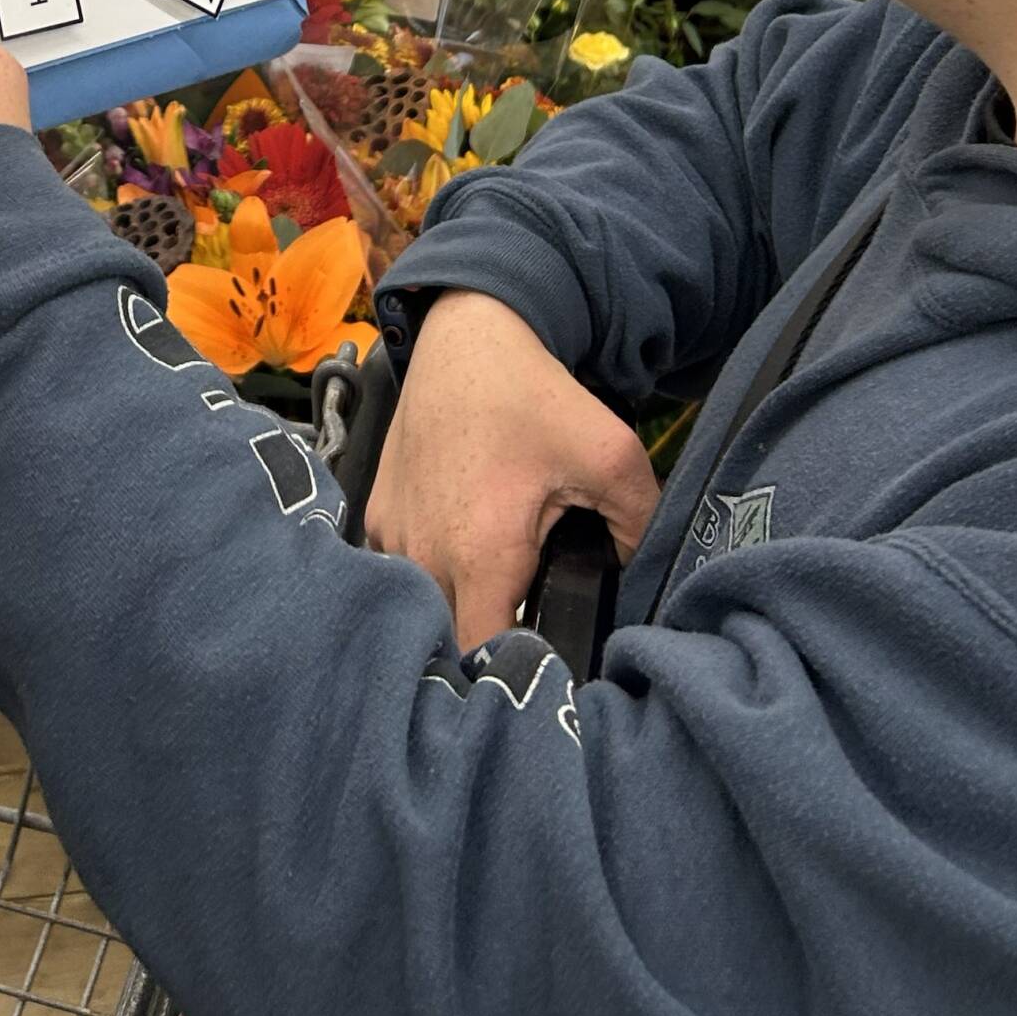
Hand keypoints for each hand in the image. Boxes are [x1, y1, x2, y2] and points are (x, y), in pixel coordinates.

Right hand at [365, 291, 660, 651]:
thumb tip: (636, 578)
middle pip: (453, 638)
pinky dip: (432, 570)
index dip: (518, 677)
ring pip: (426, 606)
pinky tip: (463, 541)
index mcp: (479, 554)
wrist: (466, 338)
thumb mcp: (611, 454)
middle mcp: (421, 555)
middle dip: (492, 642)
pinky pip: (404, 571)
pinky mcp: (376, 517)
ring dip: (459, 602)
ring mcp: (391, 537)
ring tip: (499, 575)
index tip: (547, 671)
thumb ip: (640, 528)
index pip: (484, 660)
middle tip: (533, 617)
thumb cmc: (532, 395)